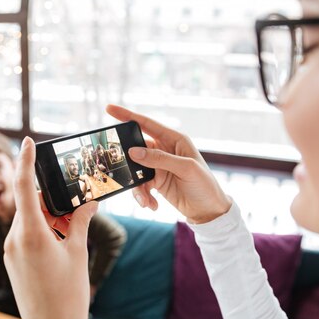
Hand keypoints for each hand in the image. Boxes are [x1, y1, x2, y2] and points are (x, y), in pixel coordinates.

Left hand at [4, 137, 98, 318]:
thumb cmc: (67, 293)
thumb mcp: (77, 252)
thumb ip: (80, 221)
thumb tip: (90, 202)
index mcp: (30, 234)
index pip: (24, 187)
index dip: (25, 161)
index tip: (28, 142)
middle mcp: (14, 238)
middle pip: (30, 203)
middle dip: (51, 199)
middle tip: (76, 202)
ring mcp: (10, 250)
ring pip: (28, 218)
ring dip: (48, 216)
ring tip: (72, 227)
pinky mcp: (12, 259)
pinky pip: (24, 233)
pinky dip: (41, 228)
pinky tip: (60, 238)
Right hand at [106, 104, 230, 223]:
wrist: (209, 210)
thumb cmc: (204, 185)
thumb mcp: (185, 169)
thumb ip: (159, 159)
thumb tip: (133, 151)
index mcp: (174, 139)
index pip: (147, 124)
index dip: (127, 115)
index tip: (109, 108)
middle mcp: (165, 150)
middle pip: (136, 149)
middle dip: (128, 163)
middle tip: (121, 172)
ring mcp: (159, 166)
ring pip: (135, 170)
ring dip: (138, 187)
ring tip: (145, 200)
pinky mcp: (156, 181)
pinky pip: (140, 185)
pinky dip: (143, 196)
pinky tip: (151, 204)